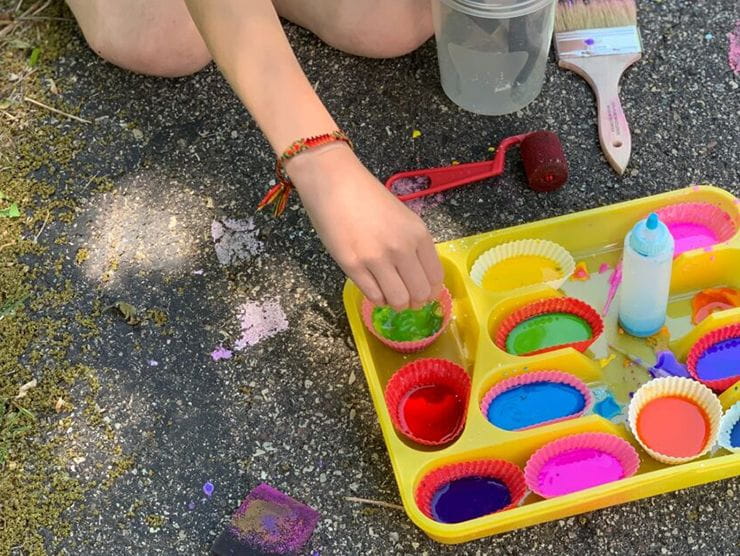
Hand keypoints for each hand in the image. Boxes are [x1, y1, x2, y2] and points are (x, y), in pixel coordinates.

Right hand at [287, 143, 443, 309]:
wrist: (335, 182)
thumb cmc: (368, 198)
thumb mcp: (403, 218)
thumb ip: (413, 246)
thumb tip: (418, 278)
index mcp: (418, 234)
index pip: (436, 277)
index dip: (430, 291)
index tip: (423, 293)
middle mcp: (402, 247)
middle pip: (419, 293)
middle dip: (414, 302)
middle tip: (406, 299)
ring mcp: (377, 258)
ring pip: (398, 300)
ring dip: (395, 303)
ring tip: (388, 295)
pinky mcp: (352, 265)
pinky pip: (373, 296)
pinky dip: (377, 298)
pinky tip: (374, 288)